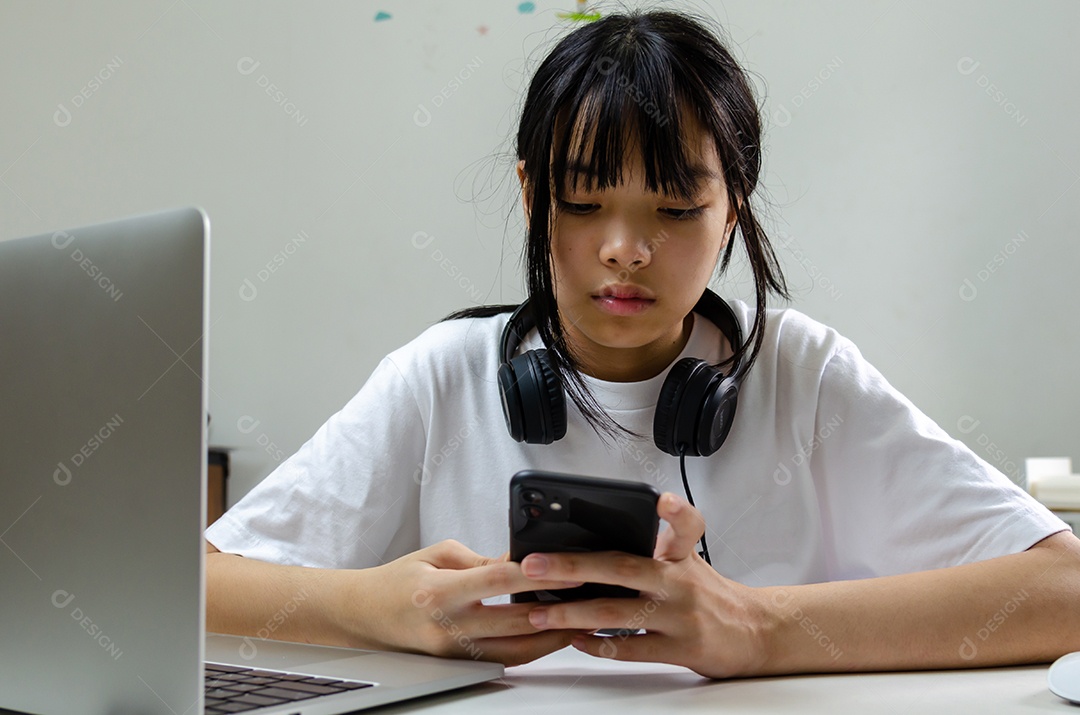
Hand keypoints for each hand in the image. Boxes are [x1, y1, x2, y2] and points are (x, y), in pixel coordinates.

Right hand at [342, 540, 586, 665]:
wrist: (365, 615)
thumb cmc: (399, 580)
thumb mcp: (438, 554)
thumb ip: (482, 559)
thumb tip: (522, 561)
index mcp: (440, 591)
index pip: (498, 580)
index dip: (537, 575)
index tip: (570, 569)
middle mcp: (448, 626)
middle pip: (514, 622)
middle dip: (556, 610)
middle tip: (590, 597)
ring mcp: (454, 651)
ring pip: (514, 649)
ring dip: (551, 636)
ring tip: (581, 621)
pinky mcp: (459, 664)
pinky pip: (502, 658)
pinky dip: (530, 648)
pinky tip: (551, 636)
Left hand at [518, 492, 773, 677]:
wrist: (752, 632)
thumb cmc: (706, 592)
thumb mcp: (687, 560)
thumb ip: (650, 547)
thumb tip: (586, 542)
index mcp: (682, 554)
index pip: (687, 525)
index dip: (676, 511)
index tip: (661, 500)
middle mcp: (681, 582)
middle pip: (623, 567)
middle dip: (572, 566)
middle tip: (532, 565)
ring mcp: (680, 616)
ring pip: (617, 613)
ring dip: (571, 613)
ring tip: (540, 612)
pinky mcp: (680, 649)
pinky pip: (630, 649)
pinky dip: (598, 645)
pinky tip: (574, 639)